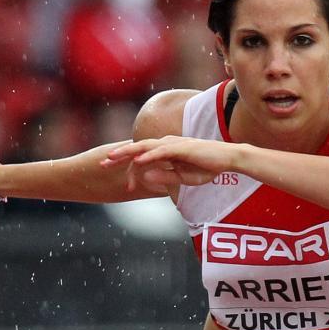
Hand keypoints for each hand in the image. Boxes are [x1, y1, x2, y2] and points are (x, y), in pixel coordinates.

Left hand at [102, 136, 235, 190]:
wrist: (228, 159)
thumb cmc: (207, 167)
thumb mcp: (182, 178)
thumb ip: (164, 177)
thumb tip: (146, 178)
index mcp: (165, 151)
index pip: (141, 158)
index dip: (129, 170)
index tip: (122, 185)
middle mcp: (166, 144)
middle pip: (137, 149)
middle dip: (118, 156)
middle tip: (100, 164)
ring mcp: (173, 144)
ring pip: (144, 147)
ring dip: (127, 153)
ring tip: (111, 158)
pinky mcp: (181, 148)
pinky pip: (161, 151)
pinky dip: (148, 156)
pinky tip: (136, 160)